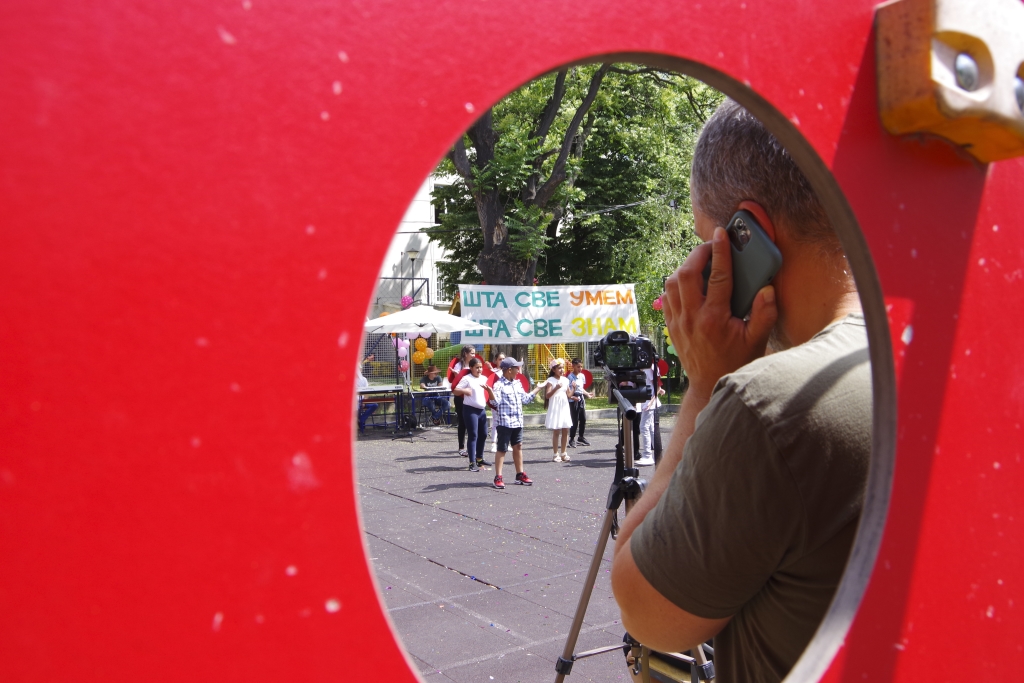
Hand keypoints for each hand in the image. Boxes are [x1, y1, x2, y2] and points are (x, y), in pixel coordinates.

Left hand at [663, 226, 776, 400]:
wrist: (709, 385)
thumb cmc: (735, 362)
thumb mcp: (756, 340)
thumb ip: (764, 313)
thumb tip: (767, 289)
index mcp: (715, 318)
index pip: (718, 276)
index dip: (720, 252)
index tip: (721, 234)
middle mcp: (693, 317)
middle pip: (687, 274)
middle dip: (697, 253)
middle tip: (710, 246)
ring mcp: (679, 321)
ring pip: (672, 283)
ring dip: (684, 267)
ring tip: (699, 262)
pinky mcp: (672, 325)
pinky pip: (666, 297)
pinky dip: (675, 284)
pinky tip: (688, 281)